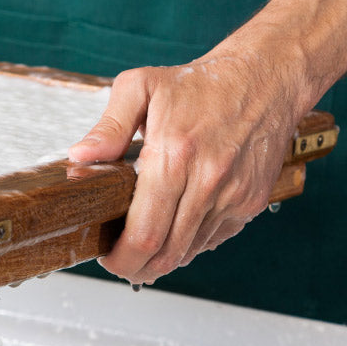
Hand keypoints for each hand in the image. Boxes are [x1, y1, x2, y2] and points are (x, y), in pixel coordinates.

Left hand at [68, 49, 303, 286]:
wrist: (265, 78)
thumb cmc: (202, 84)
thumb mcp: (141, 86)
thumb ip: (109, 126)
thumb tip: (81, 155)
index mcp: (174, 156)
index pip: (145, 232)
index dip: (121, 257)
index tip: (107, 256)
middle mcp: (207, 181)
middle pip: (166, 253)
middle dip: (136, 268)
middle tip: (120, 262)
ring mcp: (232, 196)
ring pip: (189, 251)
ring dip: (162, 258)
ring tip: (143, 245)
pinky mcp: (250, 202)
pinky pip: (213, 239)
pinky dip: (189, 243)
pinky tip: (174, 227)